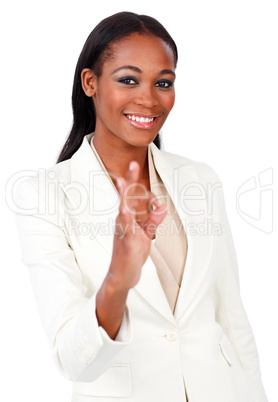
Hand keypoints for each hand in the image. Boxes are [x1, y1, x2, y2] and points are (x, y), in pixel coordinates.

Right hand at [108, 160, 167, 290]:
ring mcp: (122, 231)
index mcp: (128, 218)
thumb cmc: (132, 254)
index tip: (137, 169)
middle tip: (132, 163)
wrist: (122, 275)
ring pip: (123, 210)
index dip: (136, 183)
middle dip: (129, 180)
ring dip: (124, 195)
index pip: (132, 197)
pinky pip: (124, 230)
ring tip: (123, 180)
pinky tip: (124, 211)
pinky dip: (125, 220)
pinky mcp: (124, 243)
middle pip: (126, 197)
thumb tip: (163, 206)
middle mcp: (122, 221)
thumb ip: (153, 220)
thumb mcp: (146, 235)